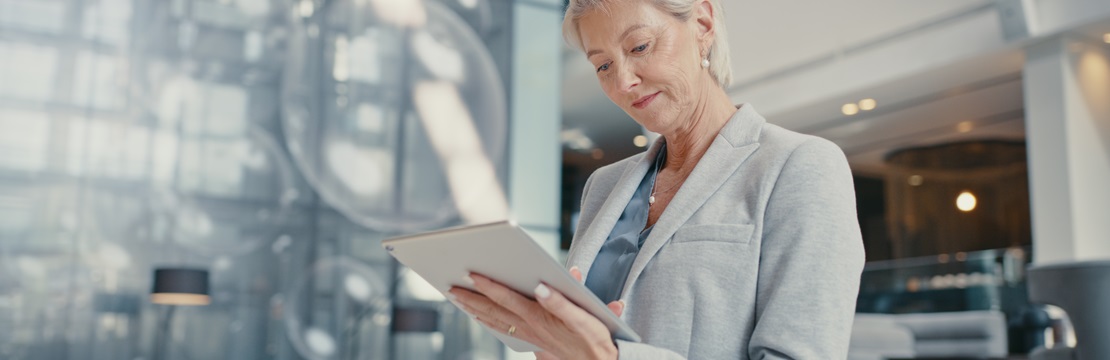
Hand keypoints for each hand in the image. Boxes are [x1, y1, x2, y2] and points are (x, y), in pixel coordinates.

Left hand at [449, 266, 623, 359]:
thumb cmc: (593, 337)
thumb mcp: (584, 317)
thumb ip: (561, 301)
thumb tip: (542, 286)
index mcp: (539, 317)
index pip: (507, 298)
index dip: (488, 285)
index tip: (471, 274)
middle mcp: (530, 326)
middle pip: (493, 310)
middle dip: (471, 298)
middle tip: (450, 286)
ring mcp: (529, 334)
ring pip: (494, 321)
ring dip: (474, 309)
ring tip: (457, 298)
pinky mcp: (532, 340)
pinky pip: (502, 329)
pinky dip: (487, 322)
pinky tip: (479, 316)